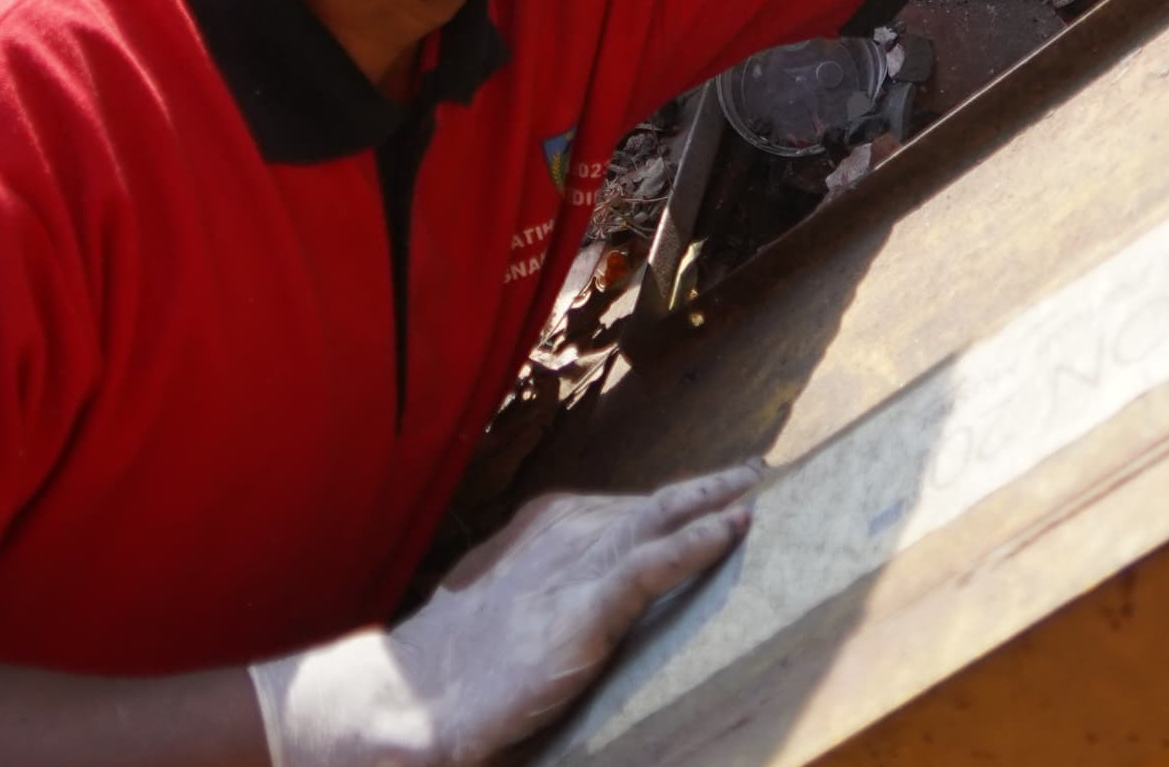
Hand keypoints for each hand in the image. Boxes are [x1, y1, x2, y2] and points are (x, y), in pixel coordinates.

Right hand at [249, 469, 759, 766]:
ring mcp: (575, 566)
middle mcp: (562, 534)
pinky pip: (655, 563)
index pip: (621, 508)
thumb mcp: (507, 606)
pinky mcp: (586, 607)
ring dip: (713, 502)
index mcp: (541, 531)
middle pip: (650, 504)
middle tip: (753, 472)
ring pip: (661, 518)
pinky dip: (698, 541)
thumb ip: (547, 587)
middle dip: (703, 487)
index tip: (715, 489)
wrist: (412, 696)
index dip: (670, 501)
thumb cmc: (455, 661)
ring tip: (755, 490)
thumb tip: (576, 594)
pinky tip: (733, 529)